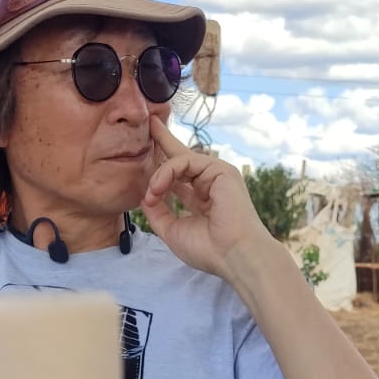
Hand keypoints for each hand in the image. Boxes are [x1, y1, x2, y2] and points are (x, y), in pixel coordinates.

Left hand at [142, 117, 274, 279]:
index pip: (179, 176)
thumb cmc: (208, 250)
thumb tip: (145, 196)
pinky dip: (167, 172)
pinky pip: (185, 160)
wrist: (233, 256)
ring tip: (152, 193)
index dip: (163, 165)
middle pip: (182, 156)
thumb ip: (158, 212)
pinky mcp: (220, 169)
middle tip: (150, 122)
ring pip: (180, 160)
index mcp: (202, 199)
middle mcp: (210, 183)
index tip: (148, 152)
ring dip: (159, 175)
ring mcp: (216, 175)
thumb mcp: (172, 230)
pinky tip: (158, 188)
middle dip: (164, 141)